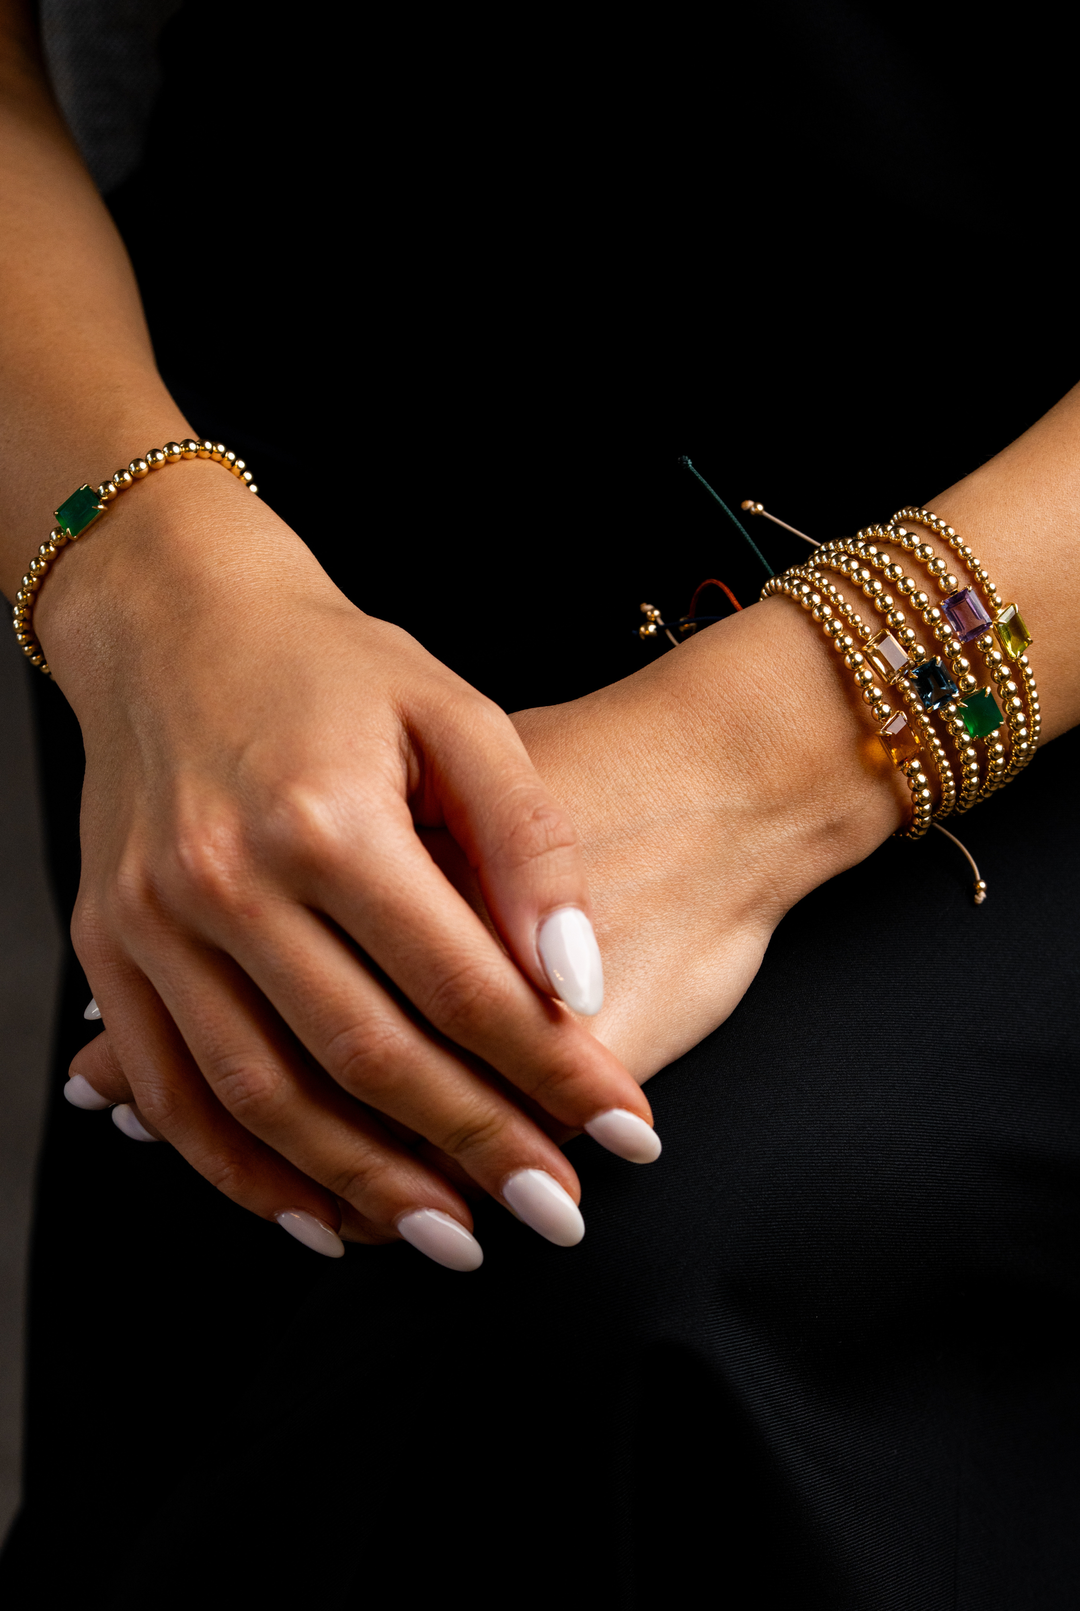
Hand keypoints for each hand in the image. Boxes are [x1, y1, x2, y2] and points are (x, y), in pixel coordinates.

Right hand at [71, 583, 905, 1230]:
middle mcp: (227, 881)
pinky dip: (240, 1168)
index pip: (462, 984)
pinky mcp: (108, 948)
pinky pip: (171, 1088)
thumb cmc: (330, 664)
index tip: (624, 1129)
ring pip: (264, 1097)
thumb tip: (575, 982)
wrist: (174, 620)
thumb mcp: (455, 713)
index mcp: (325, 818)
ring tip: (453, 1240)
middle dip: (476, 1148)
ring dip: (364, 1188)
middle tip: (557, 1212)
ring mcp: (153, 923)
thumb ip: (527, 842)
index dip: (553, 1069)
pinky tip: (313, 1213)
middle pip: (368, 1057)